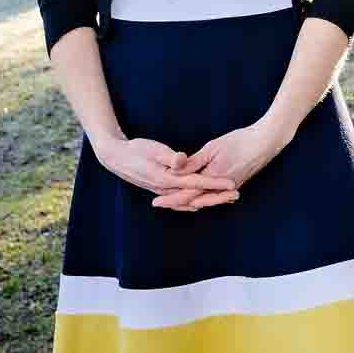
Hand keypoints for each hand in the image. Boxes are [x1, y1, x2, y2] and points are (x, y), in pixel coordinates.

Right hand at [94, 135, 239, 210]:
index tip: (232, 183)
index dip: (215, 183)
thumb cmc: (136, 150)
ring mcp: (164, 192)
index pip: (197, 183)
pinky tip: (205, 201)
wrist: (116, 158)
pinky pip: (183, 201)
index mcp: (166, 180)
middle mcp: (166, 190)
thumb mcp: (154, 150)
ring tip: (227, 197)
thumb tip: (183, 160)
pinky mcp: (163, 191)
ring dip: (209, 200)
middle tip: (236, 194)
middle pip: (196, 197)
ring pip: (191, 201)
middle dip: (217, 196)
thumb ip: (170, 158)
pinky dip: (196, 202)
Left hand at [154, 119, 290, 210]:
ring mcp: (229, 189)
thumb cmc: (240, 141)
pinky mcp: (234, 185)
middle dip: (175, 203)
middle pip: (194, 201)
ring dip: (187, 202)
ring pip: (204, 200)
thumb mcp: (213, 148)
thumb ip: (193, 162)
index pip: (187, 194)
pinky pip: (213, 196)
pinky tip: (195, 196)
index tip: (155, 202)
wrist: (266, 142)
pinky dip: (201, 197)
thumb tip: (174, 171)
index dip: (170, 198)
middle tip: (159, 204)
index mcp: (214, 180)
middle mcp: (221, 189)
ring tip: (172, 202)